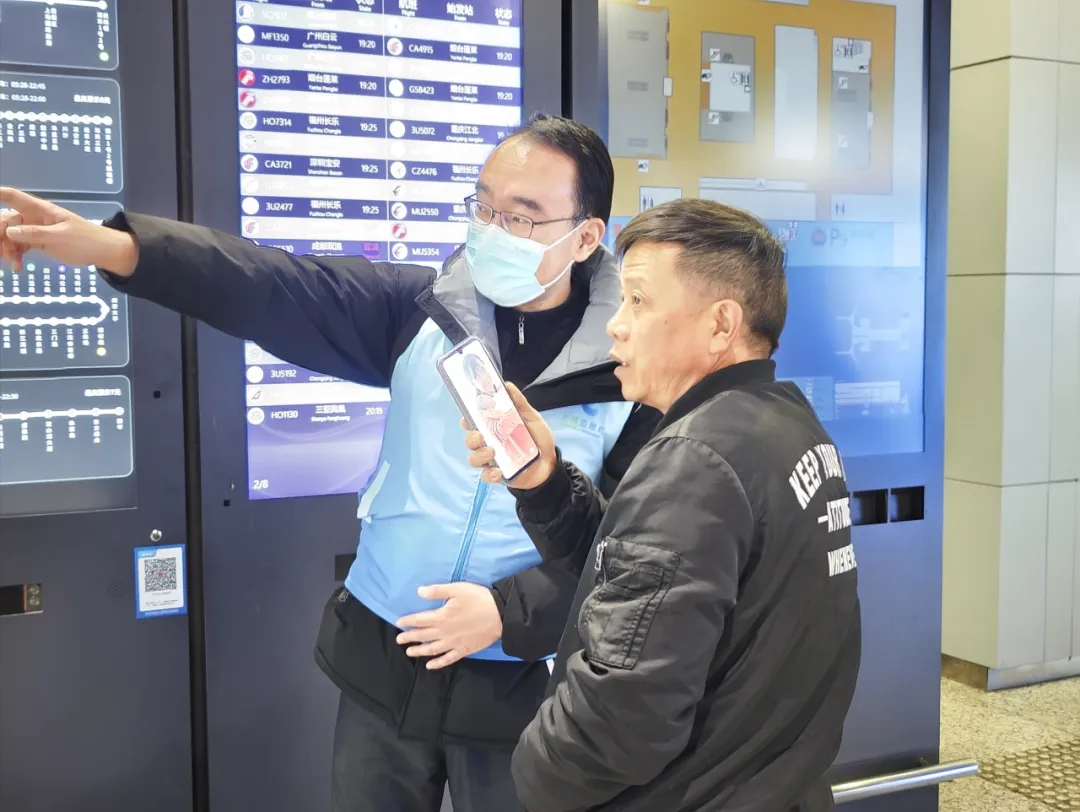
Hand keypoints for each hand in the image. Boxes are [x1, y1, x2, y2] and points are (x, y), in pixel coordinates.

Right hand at [0, 187, 137, 275]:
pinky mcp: (38, 242)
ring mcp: (34, 230)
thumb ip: (35, 233)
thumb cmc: (85, 239)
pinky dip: (16, 256)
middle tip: (2, 253)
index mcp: (40, 210)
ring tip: (13, 264)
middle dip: (0, 235)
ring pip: (10, 236)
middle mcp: (33, 218)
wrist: (102, 252)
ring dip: (7, 249)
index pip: (13, 197)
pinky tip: (18, 267)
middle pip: (6, 221)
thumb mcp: (61, 236)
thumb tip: (9, 231)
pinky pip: (19, 247)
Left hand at [396, 583, 502, 669]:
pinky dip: (438, 663)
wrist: (500, 615)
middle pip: (422, 636)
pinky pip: (448, 659)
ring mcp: (453, 643)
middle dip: (409, 638)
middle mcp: (444, 632)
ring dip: (419, 651)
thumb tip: (419, 592)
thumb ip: (437, 591)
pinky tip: (430, 665)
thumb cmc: (478, 599)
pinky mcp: (463, 650)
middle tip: (399, 640)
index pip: (419, 620)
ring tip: (409, 652)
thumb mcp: (457, 589)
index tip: (398, 623)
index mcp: (441, 616)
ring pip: (432, 649)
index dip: (407, 622)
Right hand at [463, 382, 555, 489]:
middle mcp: (489, 443)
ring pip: (473, 459)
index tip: (468, 416)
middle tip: (480, 436)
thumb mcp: (532, 418)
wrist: (550, 463)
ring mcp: (491, 460)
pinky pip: (486, 476)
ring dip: (479, 456)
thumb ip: (520, 403)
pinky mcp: (497, 475)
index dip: (467, 419)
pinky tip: (498, 472)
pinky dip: (489, 474)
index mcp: (494, 428)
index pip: (473, 422)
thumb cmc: (538, 439)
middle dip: (471, 438)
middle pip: (470, 440)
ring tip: (491, 452)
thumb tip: (507, 385)